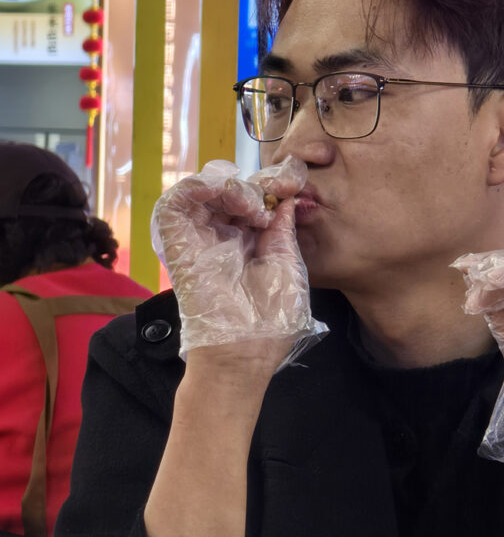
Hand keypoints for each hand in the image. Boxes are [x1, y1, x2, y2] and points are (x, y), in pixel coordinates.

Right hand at [151, 156, 325, 360]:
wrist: (244, 353)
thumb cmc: (271, 320)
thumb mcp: (288, 265)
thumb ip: (284, 230)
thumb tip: (286, 200)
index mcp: (250, 244)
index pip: (254, 201)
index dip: (272, 186)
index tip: (293, 184)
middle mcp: (223, 238)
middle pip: (230, 191)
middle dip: (257, 183)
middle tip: (279, 190)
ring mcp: (199, 239)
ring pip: (204, 190)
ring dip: (232, 186)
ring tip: (255, 208)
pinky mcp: (177, 243)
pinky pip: (176, 200)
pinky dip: (201, 186)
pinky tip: (230, 198)